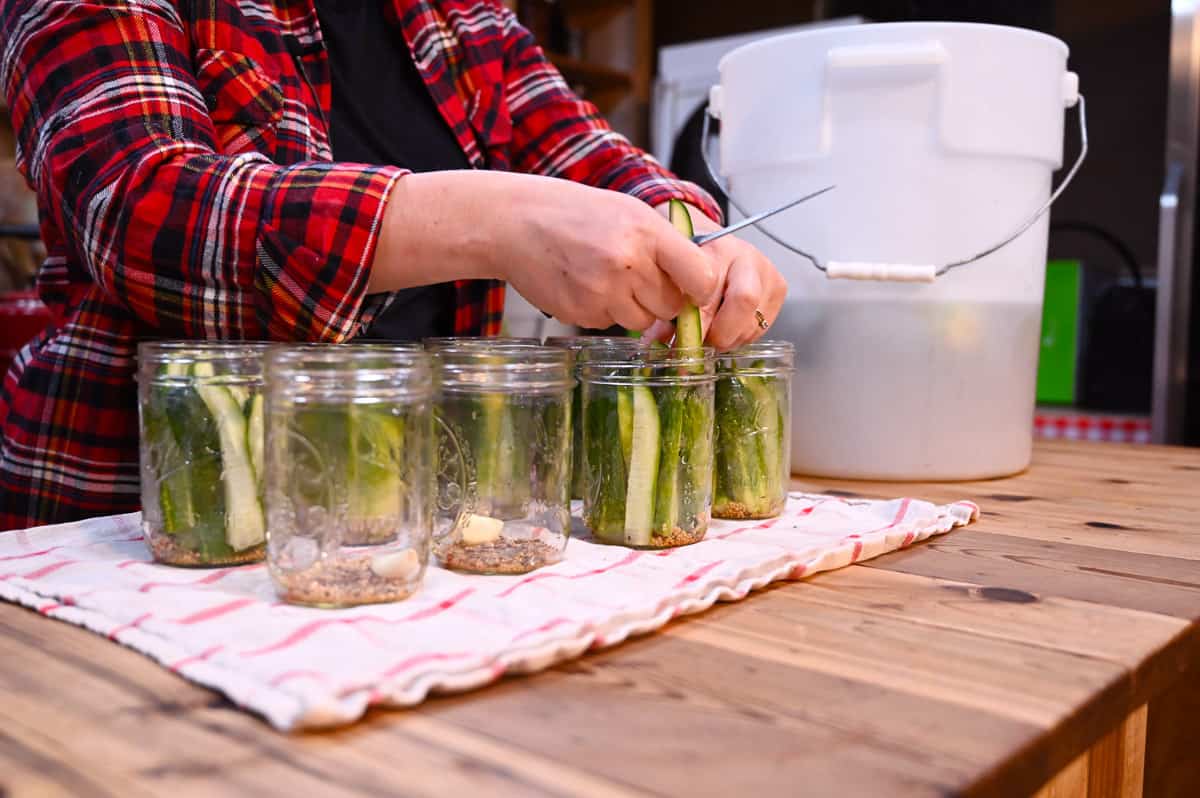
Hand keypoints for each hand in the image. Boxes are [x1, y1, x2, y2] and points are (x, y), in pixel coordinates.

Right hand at [369, 172, 716, 332]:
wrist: (516, 224)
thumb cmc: (577, 215)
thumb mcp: (628, 212)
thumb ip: (665, 245)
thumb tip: (701, 284)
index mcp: (647, 232)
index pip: (700, 277)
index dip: (699, 288)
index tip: (693, 288)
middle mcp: (628, 264)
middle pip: (672, 306)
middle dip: (663, 299)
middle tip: (640, 279)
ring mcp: (602, 292)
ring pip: (643, 321)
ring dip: (633, 308)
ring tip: (608, 278)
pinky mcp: (582, 314)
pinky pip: (610, 325)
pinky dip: (604, 311)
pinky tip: (585, 285)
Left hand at [645, 203, 786, 349]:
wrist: (712, 247)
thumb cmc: (692, 264)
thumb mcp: (675, 278)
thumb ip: (666, 306)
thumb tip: (658, 340)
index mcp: (717, 247)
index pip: (712, 287)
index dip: (698, 320)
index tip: (683, 337)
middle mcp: (748, 256)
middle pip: (745, 301)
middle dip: (720, 332)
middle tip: (702, 341)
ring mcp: (767, 272)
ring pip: (753, 322)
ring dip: (729, 338)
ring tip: (712, 332)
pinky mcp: (779, 289)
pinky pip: (762, 327)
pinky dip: (742, 335)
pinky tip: (727, 327)